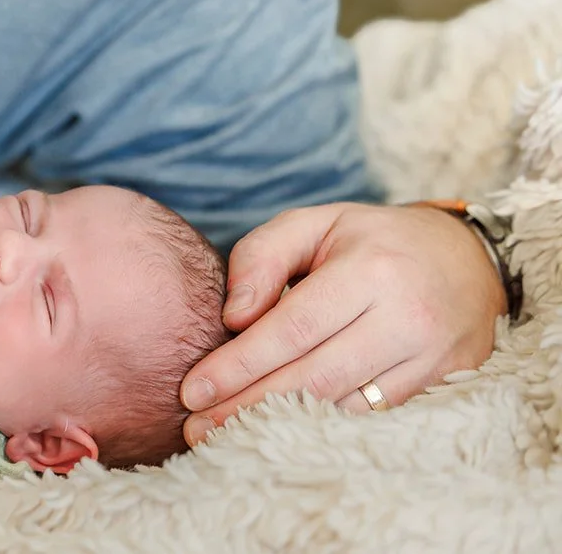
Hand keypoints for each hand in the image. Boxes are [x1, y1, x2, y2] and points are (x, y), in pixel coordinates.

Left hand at [181, 202, 503, 444]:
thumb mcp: (313, 223)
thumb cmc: (371, 239)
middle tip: (196, 428)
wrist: (468, 258)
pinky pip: (372, 415)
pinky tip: (280, 431)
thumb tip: (233, 318)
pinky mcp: (446, 383)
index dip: (239, 365)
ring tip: (225, 436)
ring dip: (279, 426)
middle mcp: (407, 317)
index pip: (292, 329)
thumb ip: (261, 256)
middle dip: (248, 406)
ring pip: (343, 405)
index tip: (192, 391)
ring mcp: (433, 356)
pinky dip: (322, 425)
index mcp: (371, 270)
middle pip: (314, 377)